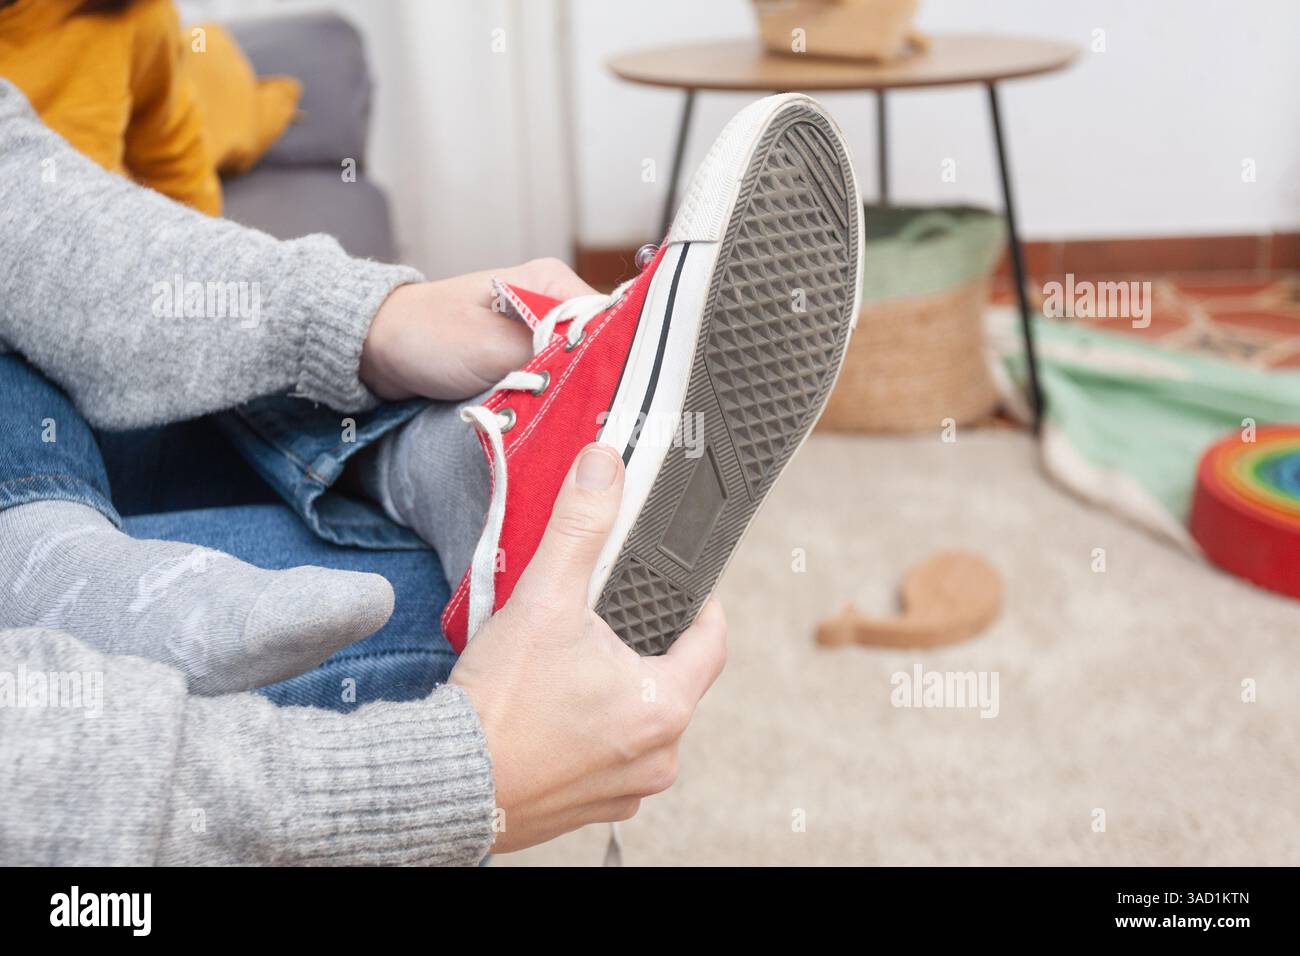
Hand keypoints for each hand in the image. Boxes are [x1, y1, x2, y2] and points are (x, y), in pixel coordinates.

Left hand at [359, 258, 596, 401]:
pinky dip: (555, 402)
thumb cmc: (425, 334)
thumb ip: (548, 352)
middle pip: (601, 348)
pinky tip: (553, 420)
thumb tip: (599, 367)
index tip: (614, 396)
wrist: (379, 350)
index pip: (613, 320)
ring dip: (573, 397)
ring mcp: (541, 333)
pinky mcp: (527, 360)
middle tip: (591, 417)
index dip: (618, 360)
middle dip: (596, 383)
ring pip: (580, 371)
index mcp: (552, 283)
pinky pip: (557, 383)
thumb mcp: (490, 345)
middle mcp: (554, 304)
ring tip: (570, 421)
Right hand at [450, 443, 727, 852]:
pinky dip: (588, 733)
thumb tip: (604, 466)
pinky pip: (606, 758)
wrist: (443, 783)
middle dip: (642, 648)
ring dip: (614, 694)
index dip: (701, 609)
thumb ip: (580, 527)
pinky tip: (551, 713)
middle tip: (605, 622)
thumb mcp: (545, 600)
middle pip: (671, 682)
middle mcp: (659, 755)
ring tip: (569, 668)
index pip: (711, 643)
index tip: (687, 592)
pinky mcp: (590, 808)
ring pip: (637, 722)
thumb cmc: (500, 705)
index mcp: (664, 706)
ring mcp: (626, 789)